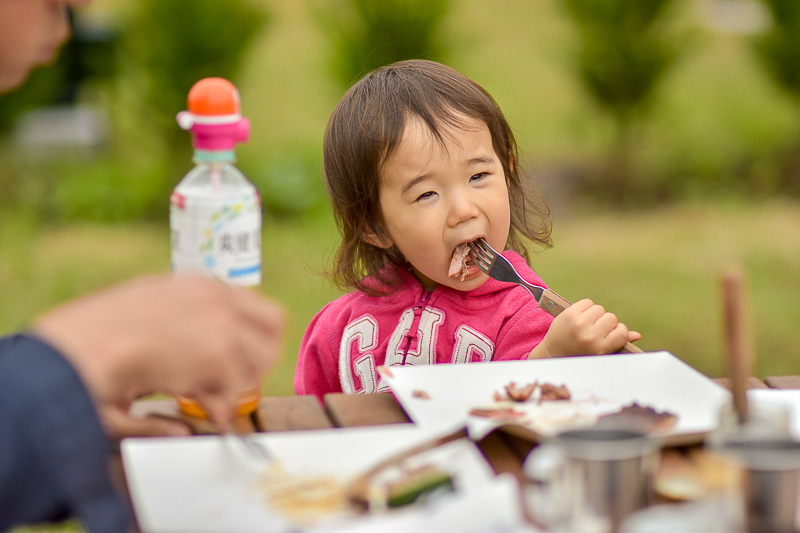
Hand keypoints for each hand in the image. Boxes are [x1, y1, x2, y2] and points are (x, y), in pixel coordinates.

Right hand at [32, 274, 284, 434]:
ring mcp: (220, 322)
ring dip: (239, 382)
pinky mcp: (220, 353)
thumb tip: (195, 357)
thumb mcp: (139, 326)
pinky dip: (222, 407)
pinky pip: (238, 387)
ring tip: (205, 399)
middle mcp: (213, 296)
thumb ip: (174, 332)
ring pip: (262, 356)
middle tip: (228, 384)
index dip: (246, 338)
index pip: (249, 305)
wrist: (73, 351)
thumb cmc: (91, 341)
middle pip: (272, 326)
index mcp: (194, 284)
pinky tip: (198, 408)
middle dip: (256, 359)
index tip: (232, 360)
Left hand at [531, 298, 640, 357]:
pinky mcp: (569, 313)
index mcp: (600, 348)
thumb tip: (637, 335)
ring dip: (596, 314)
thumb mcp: (599, 353)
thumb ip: (618, 343)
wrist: (553, 353)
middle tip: (595, 330)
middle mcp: (590, 336)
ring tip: (587, 324)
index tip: (611, 335)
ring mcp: (579, 323)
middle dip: (606, 323)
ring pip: (600, 309)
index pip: (622, 331)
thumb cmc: (580, 354)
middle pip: (611, 318)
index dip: (618, 331)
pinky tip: (580, 317)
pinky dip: (586, 307)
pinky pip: (588, 302)